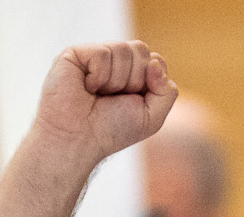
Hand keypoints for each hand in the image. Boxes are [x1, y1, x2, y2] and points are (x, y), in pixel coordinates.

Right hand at [33, 40, 176, 164]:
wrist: (78, 140)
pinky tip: (86, 87)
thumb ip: (167, 93)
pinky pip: (103, 53)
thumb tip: (155, 62)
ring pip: (124, 49)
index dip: (152, 80)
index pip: (155, 59)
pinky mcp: (76, 53)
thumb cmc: (110, 131)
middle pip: (141, 50)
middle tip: (114, 99)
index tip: (135, 100)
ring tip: (97, 94)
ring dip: (115, 81)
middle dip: (134, 80)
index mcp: (132, 74)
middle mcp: (114, 62)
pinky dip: (99, 76)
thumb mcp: (151, 118)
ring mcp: (95, 55)